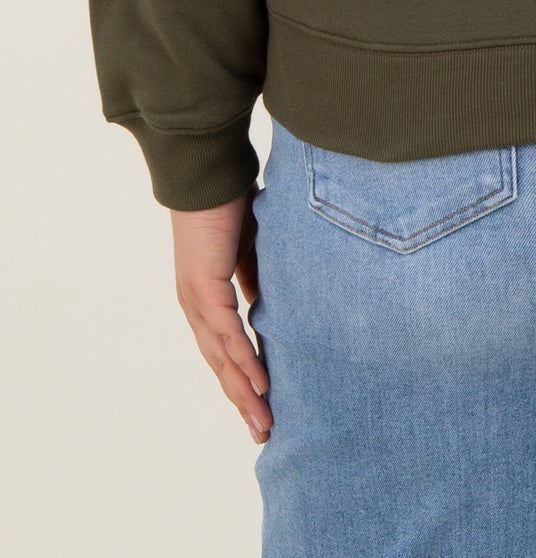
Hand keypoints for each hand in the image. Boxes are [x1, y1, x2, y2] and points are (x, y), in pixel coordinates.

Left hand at [171, 183, 271, 443]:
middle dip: (242, 401)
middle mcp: (195, 305)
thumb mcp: (251, 248)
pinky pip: (227, 333)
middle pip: (219, 364)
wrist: (207, 170)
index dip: (241, 379)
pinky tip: (260, 383)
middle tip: (263, 433)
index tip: (261, 406)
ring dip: (244, 392)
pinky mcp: (204, 287)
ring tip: (263, 422)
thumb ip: (257, 277)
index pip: (223, 349)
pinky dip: (244, 360)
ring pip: (221, 357)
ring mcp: (197, 299)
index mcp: (204, 296)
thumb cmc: (230, 200)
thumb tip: (273, 302)